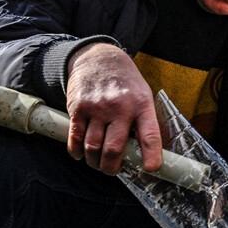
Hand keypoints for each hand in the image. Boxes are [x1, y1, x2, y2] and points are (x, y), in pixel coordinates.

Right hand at [65, 42, 161, 174]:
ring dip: (94, 162)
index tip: (151, 169)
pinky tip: (80, 154)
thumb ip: (144, 121)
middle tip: (112, 170)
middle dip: (112, 167)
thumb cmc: (125, 83)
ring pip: (93, 147)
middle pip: (114, 148)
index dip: (151, 154)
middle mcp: (120, 107)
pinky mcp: (78, 108)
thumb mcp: (143, 96)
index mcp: (142, 105)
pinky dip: (77, 151)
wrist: (99, 58)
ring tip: (98, 163)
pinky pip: (75, 137)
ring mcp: (97, 108)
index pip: (149, 134)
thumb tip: (146, 153)